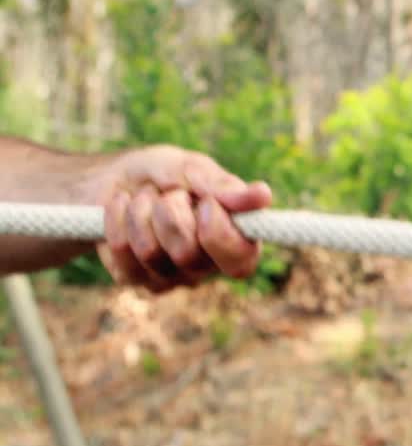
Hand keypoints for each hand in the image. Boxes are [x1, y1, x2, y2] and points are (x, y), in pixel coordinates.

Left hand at [89, 145, 271, 292]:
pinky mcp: (133, 278)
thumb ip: (223, 184)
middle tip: (169, 193)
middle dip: (172, 211)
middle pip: (188, 255)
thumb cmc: (164, 174)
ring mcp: (168, 277)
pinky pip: (123, 251)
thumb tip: (262, 196)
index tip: (208, 203)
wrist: (114, 178)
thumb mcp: (193, 168)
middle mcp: (204, 267)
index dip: (220, 236)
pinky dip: (118, 217)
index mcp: (233, 242)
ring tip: (144, 197)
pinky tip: (122, 205)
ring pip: (152, 252)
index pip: (240, 263)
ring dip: (142, 210)